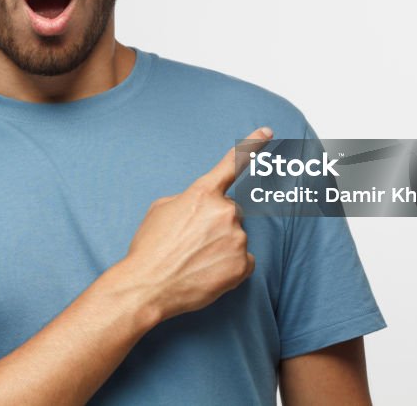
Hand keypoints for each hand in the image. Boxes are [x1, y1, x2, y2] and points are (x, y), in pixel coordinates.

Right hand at [120, 127, 272, 321]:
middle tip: (192, 241)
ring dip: (221, 246)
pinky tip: (208, 272)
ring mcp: (236, 238)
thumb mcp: (161, 209)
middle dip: (216, 223)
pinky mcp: (242, 264)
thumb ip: (188, 199)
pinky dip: (229, 267)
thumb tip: (200, 206)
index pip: (232, 164)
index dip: (252, 146)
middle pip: (230, 212)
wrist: (148, 286)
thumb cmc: (150, 248)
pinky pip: (243, 261)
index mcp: (202, 193)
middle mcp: (224, 211)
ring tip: (195, 260)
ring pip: (236, 237)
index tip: (268, 131)